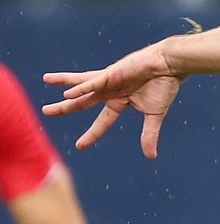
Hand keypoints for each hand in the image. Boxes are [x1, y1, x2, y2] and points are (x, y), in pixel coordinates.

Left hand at [44, 44, 182, 157]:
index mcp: (120, 102)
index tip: (79, 147)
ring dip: (63, 83)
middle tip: (46, 112)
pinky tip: (68, 93)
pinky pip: (94, 82)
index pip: (102, 122)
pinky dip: (81, 88)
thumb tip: (151, 157)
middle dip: (64, 108)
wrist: (170, 66)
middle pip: (82, 102)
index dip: (91, 135)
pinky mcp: (112, 72)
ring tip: (46, 79)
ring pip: (81, 84)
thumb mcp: (154, 115)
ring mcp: (109, 80)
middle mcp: (110, 91)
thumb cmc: (164, 87)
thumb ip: (149, 134)